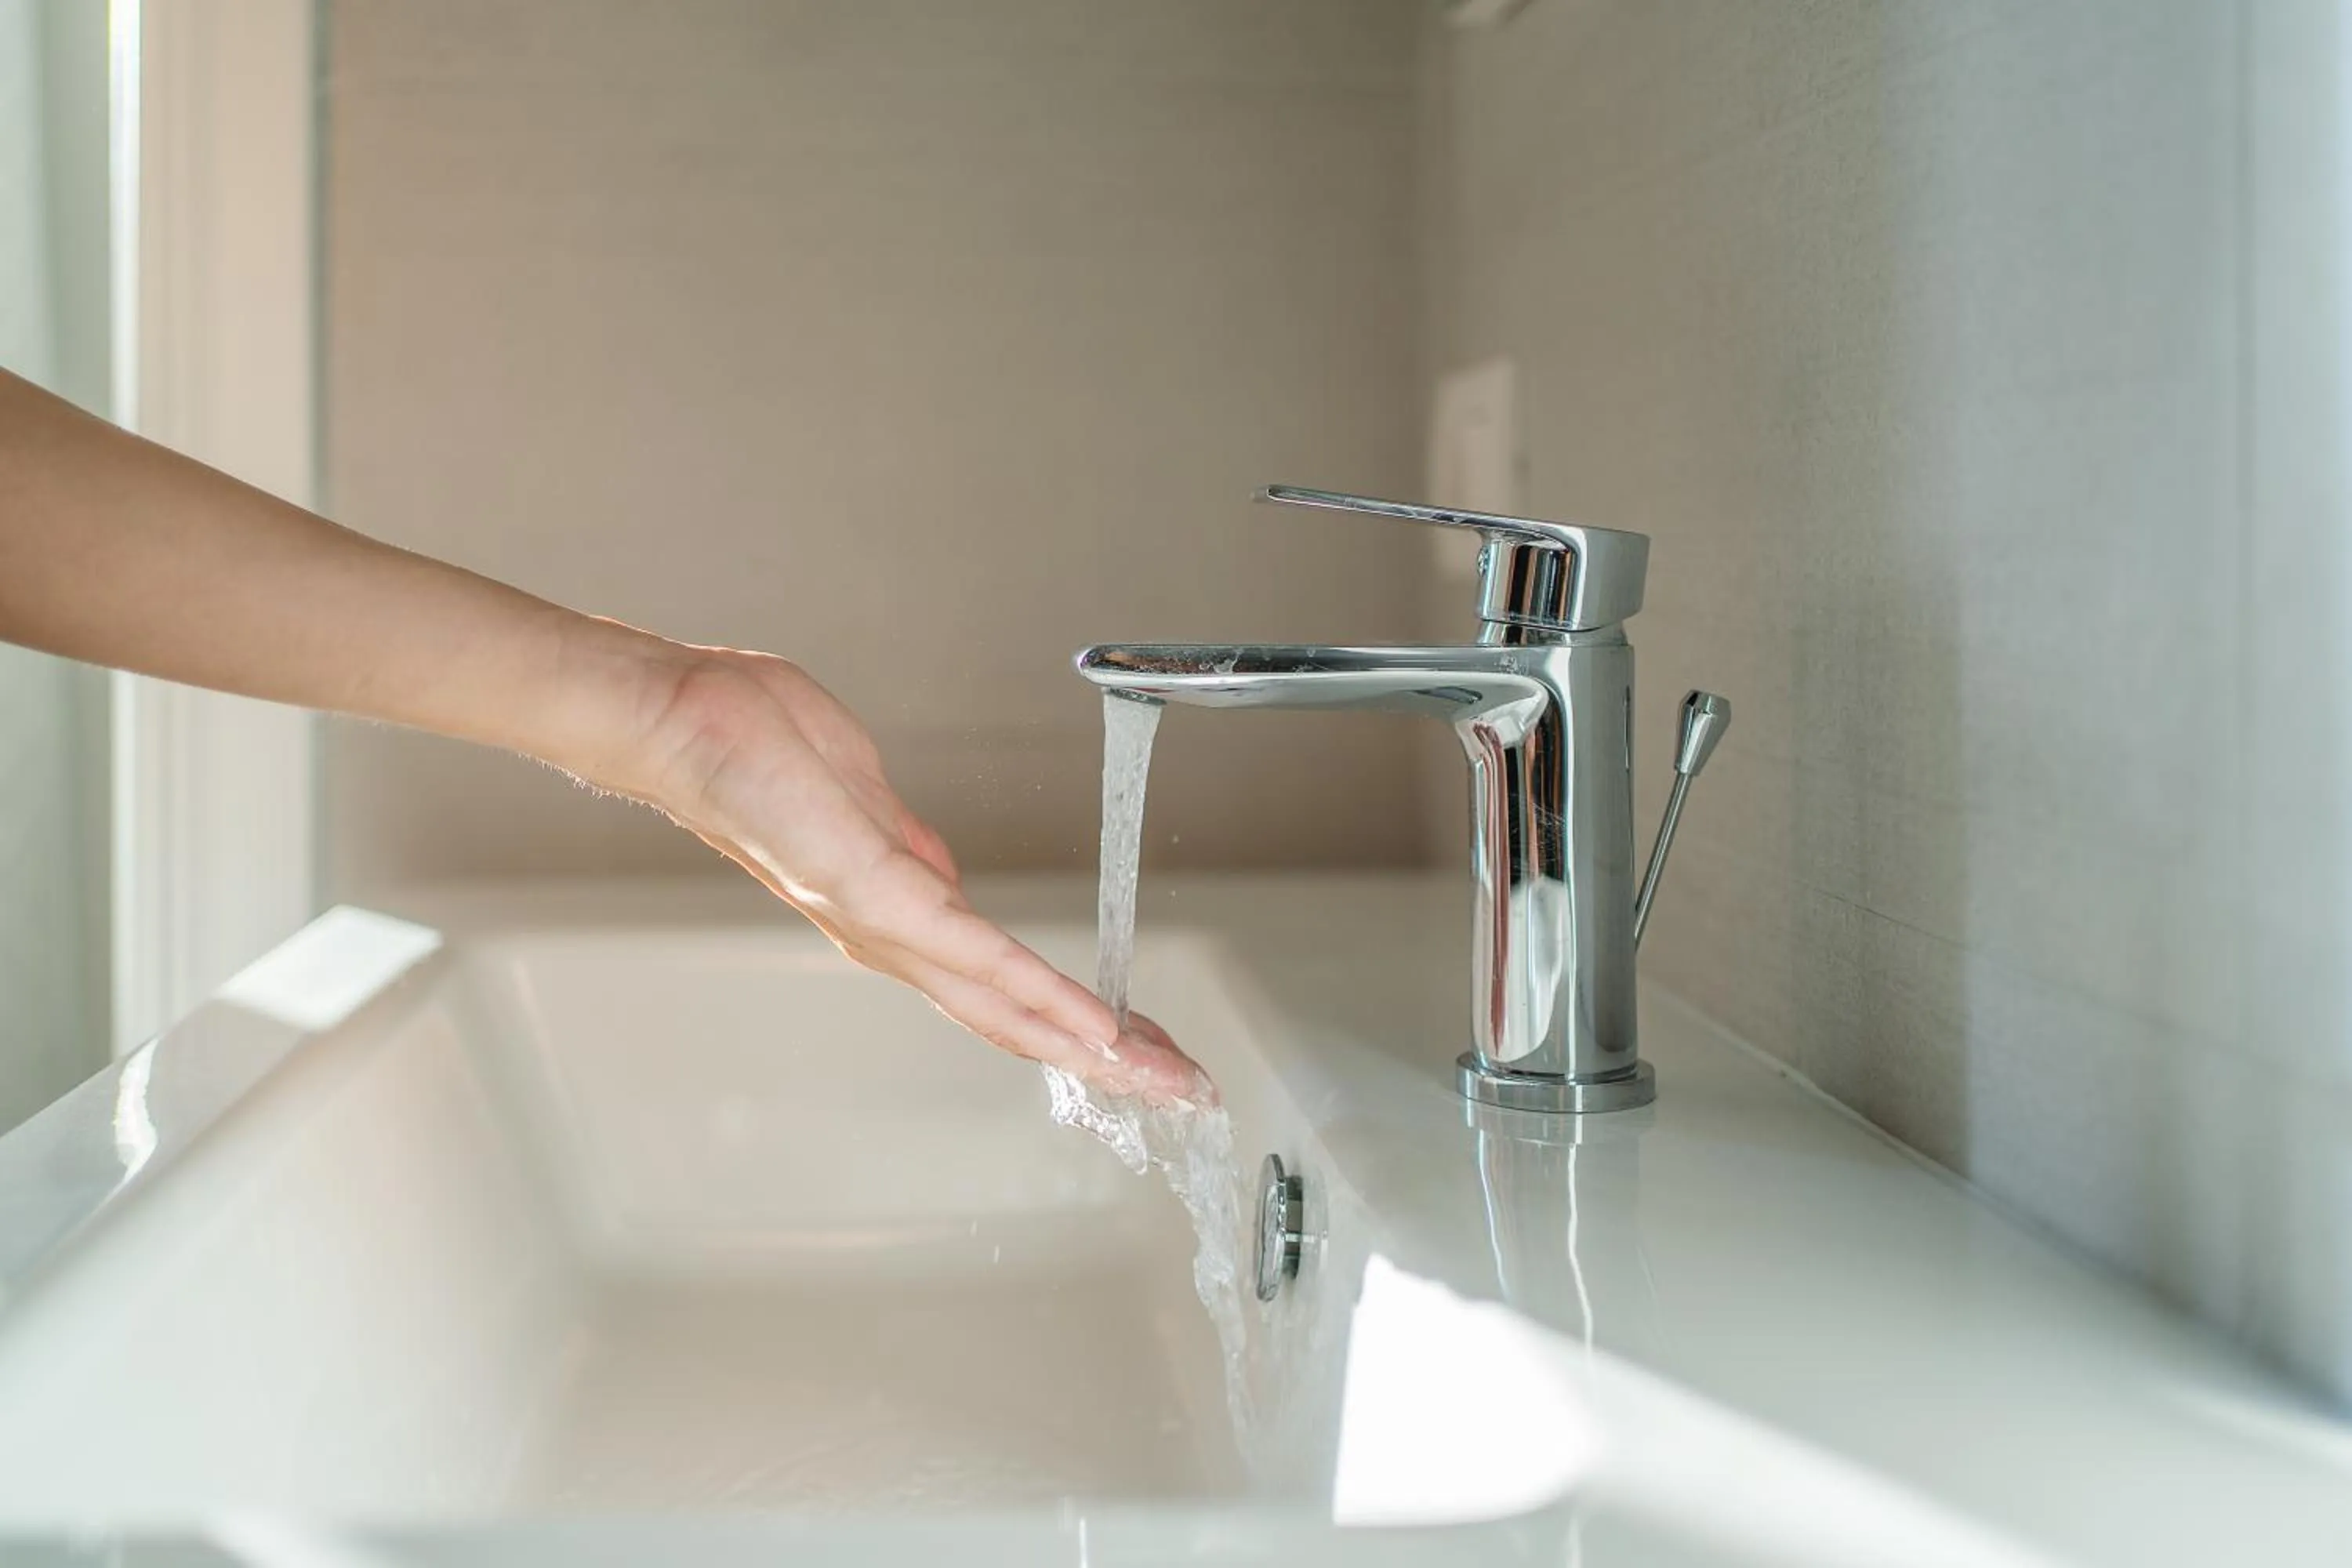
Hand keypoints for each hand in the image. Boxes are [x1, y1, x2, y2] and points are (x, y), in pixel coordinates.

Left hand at [612, 644, 1208, 1104]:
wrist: (678, 719)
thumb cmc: (752, 743)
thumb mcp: (860, 803)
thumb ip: (909, 851)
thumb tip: (947, 884)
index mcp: (891, 915)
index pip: (1000, 988)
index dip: (1075, 1027)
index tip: (1143, 1049)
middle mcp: (887, 940)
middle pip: (1016, 1020)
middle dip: (1108, 1060)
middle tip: (1186, 1091)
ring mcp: (882, 923)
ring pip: (1007, 1004)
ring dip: (1094, 1046)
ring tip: (1162, 1075)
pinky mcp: (876, 891)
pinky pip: (978, 956)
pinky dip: (1044, 996)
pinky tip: (1097, 1025)